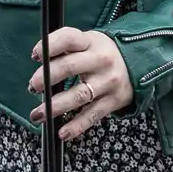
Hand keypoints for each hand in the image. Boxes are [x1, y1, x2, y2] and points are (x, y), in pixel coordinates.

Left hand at [28, 27, 132, 141]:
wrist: (138, 63)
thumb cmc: (101, 54)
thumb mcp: (88, 43)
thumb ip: (65, 50)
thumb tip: (39, 65)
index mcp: (90, 42)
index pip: (68, 39)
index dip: (49, 46)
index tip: (36, 55)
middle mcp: (101, 60)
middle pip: (69, 67)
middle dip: (47, 78)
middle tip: (33, 86)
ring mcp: (108, 81)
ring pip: (79, 95)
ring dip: (55, 106)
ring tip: (37, 114)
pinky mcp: (114, 100)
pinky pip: (93, 115)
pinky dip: (77, 126)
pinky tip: (63, 132)